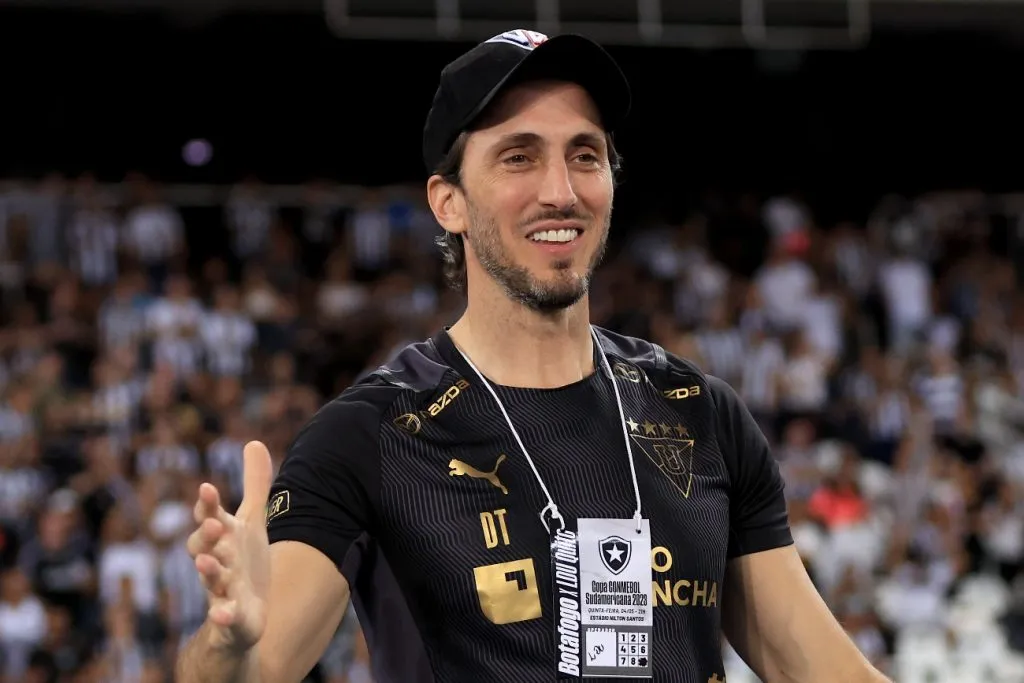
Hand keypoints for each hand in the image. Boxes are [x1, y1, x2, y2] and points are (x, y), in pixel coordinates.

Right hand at [187, 440, 273, 651]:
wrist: (241, 616)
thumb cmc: (243, 563)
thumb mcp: (252, 522)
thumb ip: (254, 485)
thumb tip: (254, 441)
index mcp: (222, 539)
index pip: (210, 518)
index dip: (207, 505)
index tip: (208, 488)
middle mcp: (216, 562)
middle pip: (204, 547)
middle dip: (206, 536)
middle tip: (214, 524)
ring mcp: (221, 591)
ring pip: (211, 581)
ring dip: (208, 572)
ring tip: (207, 563)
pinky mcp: (230, 619)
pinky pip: (224, 618)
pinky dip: (223, 616)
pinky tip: (224, 614)